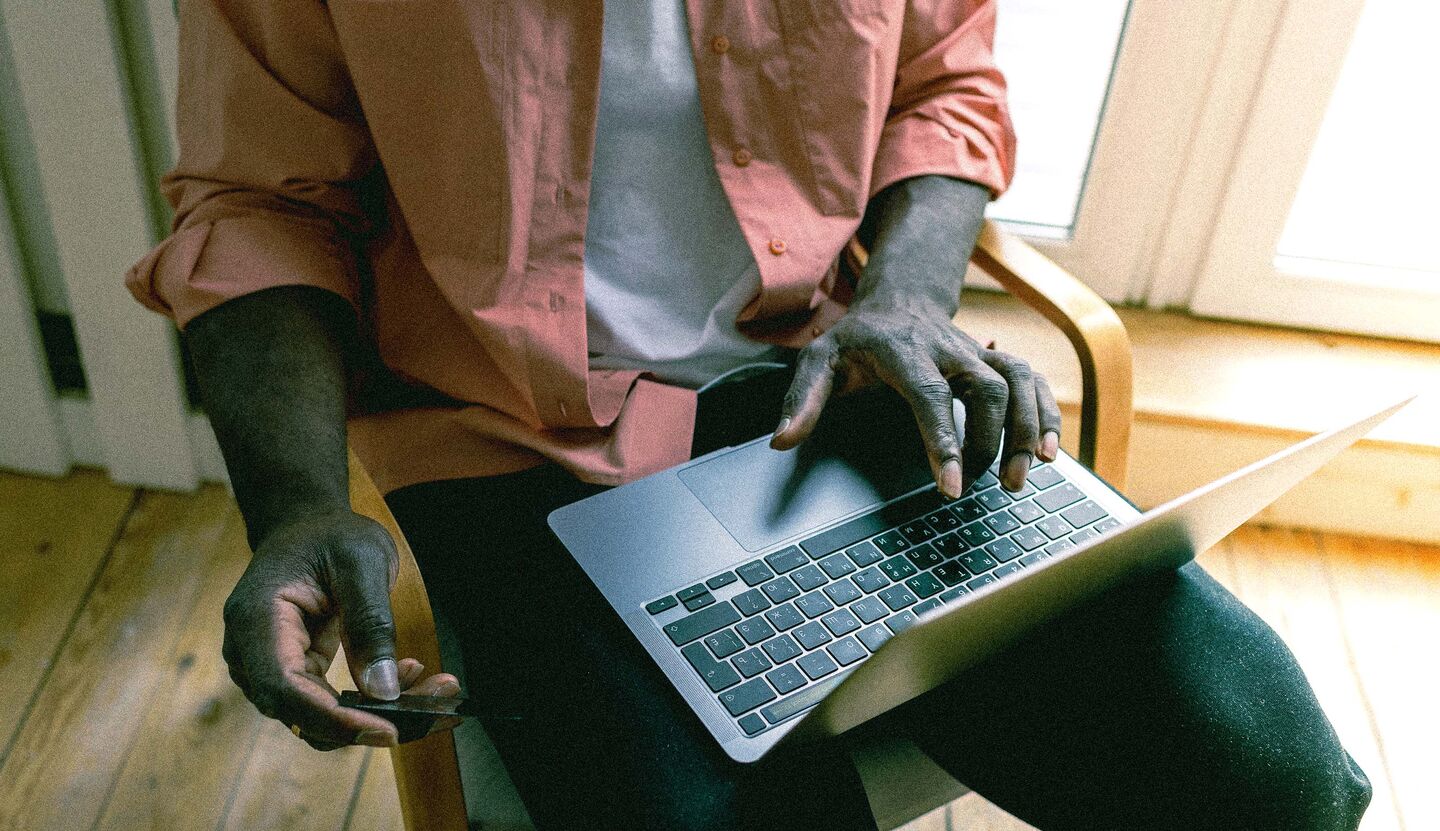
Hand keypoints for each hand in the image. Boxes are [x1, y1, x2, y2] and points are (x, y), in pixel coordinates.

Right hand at [221, 510, 459, 749]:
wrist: (307, 525)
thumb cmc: (331, 535)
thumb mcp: (362, 561)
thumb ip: (370, 622)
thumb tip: (384, 690)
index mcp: (256, 619)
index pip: (284, 687)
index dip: (333, 719)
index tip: (387, 730)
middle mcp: (250, 652)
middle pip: (300, 713)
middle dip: (366, 722)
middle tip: (431, 714)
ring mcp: (268, 666)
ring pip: (317, 717)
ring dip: (375, 714)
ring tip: (433, 688)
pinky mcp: (294, 672)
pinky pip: (327, 704)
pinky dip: (370, 701)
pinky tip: (410, 675)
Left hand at [771, 298, 1059, 496]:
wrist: (897, 301)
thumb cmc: (856, 341)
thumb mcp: (818, 360)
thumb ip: (801, 400)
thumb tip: (782, 443)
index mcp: (901, 349)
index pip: (929, 395)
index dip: (944, 440)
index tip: (953, 486)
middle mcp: (947, 347)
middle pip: (986, 387)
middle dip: (993, 439)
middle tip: (987, 486)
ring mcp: (977, 351)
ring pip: (1018, 381)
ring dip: (1028, 429)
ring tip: (1022, 478)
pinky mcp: (997, 360)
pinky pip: (1033, 381)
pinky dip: (1047, 415)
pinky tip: (1052, 452)